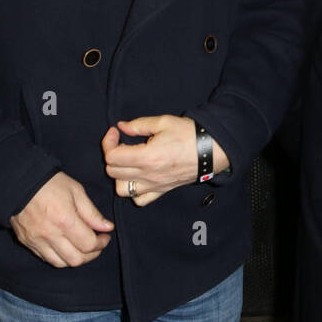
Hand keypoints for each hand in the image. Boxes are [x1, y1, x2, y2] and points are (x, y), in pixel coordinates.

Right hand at [10, 171, 113, 266]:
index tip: (105, 236)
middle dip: (92, 255)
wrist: (20, 183)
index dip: (101, 243)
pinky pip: (45, 258)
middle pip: (76, 259)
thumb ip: (92, 213)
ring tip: (82, 247)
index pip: (89, 244)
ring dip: (75, 259)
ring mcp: (36, 241)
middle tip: (96, 244)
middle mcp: (50, 234)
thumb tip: (108, 228)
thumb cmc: (51, 183)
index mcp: (65, 220)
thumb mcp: (77, 192)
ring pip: (60, 263)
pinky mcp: (26, 242)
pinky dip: (59, 257)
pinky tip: (65, 247)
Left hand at [102, 114, 228, 206]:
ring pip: (122, 190)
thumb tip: (121, 127)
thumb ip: (138, 124)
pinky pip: (140, 200)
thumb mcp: (164, 122)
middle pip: (113, 172)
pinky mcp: (162, 190)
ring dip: (120, 176)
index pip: (112, 156)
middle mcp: (148, 175)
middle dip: (113, 155)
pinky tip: (139, 178)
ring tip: (128, 163)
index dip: (108, 142)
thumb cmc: (190, 134)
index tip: (115, 132)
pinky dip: (134, 191)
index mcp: (146, 157)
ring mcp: (154, 185)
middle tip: (123, 143)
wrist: (213, 150)